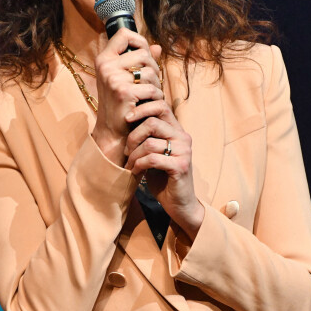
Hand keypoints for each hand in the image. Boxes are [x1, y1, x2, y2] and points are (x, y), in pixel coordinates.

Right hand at [92, 28, 162, 165]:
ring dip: (156, 84)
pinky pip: (152, 87)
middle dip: (154, 68)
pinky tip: (149, 103)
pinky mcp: (124, 92)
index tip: (145, 54)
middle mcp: (106, 66)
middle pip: (144, 53)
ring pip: (150, 71)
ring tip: (150, 94)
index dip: (139, 40)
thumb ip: (141, 61)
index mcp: (104, 59)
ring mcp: (113, 78)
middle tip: (151, 82)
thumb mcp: (126, 79)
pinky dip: (156, 97)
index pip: (123, 34)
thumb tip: (157, 47)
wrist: (113, 131)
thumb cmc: (121, 103)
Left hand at [123, 100, 204, 239]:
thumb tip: (128, 118)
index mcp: (177, 130)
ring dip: (134, 155)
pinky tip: (136, 172)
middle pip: (152, 122)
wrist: (180, 204)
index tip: (127, 118)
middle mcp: (183, 137)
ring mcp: (184, 151)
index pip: (161, 105)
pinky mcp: (181, 166)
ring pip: (149, 142)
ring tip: (130, 164)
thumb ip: (148, 136)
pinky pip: (152, 159)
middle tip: (126, 151)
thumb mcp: (154, 152)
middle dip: (133, 136)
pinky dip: (139, 165)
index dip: (142, 108)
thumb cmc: (163, 177)